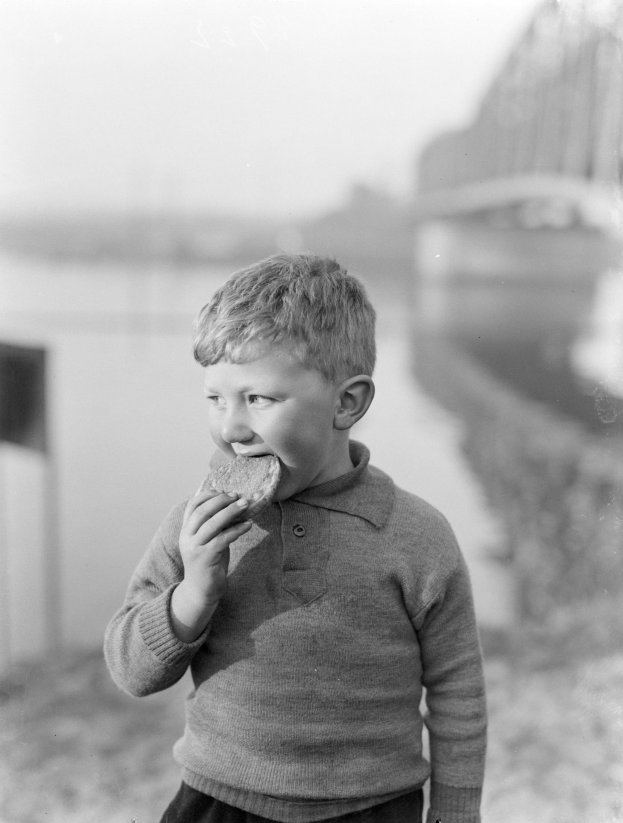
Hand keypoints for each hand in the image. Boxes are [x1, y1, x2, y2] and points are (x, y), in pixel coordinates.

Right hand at [170, 490, 251, 641]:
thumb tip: (236, 504)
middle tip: (241, 497)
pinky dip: (237, 529)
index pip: (193, 504)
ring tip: (247, 505)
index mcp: (186, 529)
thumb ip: (217, 524)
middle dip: (223, 500)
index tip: (227, 492)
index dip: (210, 495)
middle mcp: (187, 536)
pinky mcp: (205, 558)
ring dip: (231, 511)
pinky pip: (222, 539)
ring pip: (212, 523)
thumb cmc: (209, 562)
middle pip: (203, 510)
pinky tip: (248, 525)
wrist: (201, 591)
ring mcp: (194, 547)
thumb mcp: (211, 539)